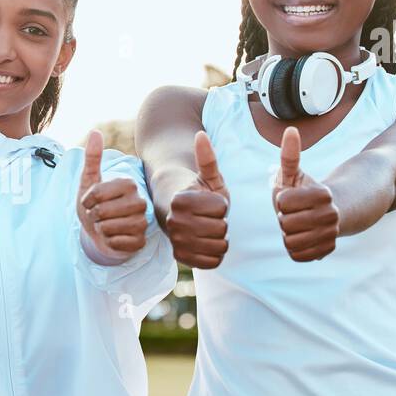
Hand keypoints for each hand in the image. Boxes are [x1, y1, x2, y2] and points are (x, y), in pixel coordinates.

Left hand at [77, 129, 147, 264]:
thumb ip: (92, 157)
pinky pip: (117, 243)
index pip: (98, 193)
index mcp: (128, 184)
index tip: (89, 202)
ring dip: (100, 229)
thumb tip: (95, 131)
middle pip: (103, 211)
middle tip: (98, 215)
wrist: (99, 232)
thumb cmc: (94, 205)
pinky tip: (112, 237)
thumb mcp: (89, 180)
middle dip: (93, 216)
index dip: (87, 200)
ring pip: (110, 227)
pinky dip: (109, 242)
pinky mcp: (141, 241)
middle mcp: (140, 201)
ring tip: (105, 225)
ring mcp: (142, 222)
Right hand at [166, 130, 229, 268]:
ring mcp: (176, 242)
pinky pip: (214, 261)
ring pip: (219, 247)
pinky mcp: (181, 258)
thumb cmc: (197, 191)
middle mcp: (174, 222)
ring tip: (207, 228)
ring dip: (219, 238)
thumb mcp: (207, 176)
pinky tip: (205, 241)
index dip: (221, 204)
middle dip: (221, 222)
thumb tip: (201, 134)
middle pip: (221, 230)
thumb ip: (207, 158)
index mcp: (181, 200)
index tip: (209, 201)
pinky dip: (214, 253)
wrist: (175, 212)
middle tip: (209, 217)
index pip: (221, 209)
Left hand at [272, 126, 339, 261]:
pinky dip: (296, 248)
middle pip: (285, 224)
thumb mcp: (295, 173)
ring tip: (298, 226)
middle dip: (285, 219)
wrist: (331, 213)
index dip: (282, 201)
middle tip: (295, 214)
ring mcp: (331, 235)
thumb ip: (289, 155)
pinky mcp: (327, 250)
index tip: (292, 198)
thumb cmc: (305, 192)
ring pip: (291, 242)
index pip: (282, 203)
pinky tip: (303, 238)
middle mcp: (331, 215)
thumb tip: (290, 130)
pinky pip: (298, 256)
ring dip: (289, 234)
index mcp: (322, 194)